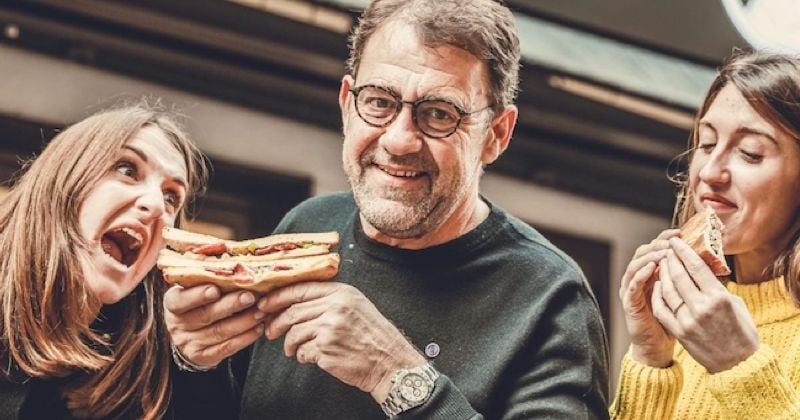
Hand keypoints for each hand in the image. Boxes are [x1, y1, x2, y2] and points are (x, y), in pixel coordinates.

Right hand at [164, 284, 265, 367]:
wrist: (192, 335)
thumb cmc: (200, 302)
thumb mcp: (195, 289)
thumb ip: (208, 279)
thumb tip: (236, 265)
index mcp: (173, 303)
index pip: (180, 300)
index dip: (197, 295)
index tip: (215, 289)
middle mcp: (177, 324)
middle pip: (205, 315)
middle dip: (230, 305)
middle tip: (250, 296)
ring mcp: (189, 343)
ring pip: (219, 332)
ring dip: (244, 321)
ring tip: (261, 311)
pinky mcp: (204, 357)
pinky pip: (227, 348)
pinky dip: (245, 337)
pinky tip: (259, 328)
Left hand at [258, 282, 426, 402]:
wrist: (388, 360)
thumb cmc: (372, 335)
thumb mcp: (356, 305)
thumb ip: (330, 299)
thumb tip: (293, 302)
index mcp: (341, 292)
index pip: (300, 289)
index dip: (278, 297)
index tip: (265, 305)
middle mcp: (335, 307)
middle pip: (293, 311)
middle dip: (276, 322)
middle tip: (269, 331)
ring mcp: (330, 328)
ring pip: (294, 332)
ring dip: (289, 344)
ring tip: (292, 350)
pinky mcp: (326, 349)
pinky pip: (302, 351)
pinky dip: (302, 356)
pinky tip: (310, 357)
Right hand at [620, 229, 679, 367]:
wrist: (659, 347)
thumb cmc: (676, 323)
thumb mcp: (687, 297)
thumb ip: (692, 280)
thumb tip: (711, 261)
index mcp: (653, 274)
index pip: (656, 249)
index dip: (666, 239)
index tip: (681, 232)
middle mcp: (640, 278)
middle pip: (644, 252)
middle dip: (658, 244)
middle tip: (672, 239)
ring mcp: (632, 290)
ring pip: (636, 265)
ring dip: (650, 256)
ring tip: (664, 251)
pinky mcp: (629, 303)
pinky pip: (632, 285)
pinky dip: (641, 274)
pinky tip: (652, 267)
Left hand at [651, 238, 758, 372]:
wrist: (737, 364)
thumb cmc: (740, 331)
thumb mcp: (734, 303)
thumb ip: (717, 286)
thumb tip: (702, 268)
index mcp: (718, 297)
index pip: (696, 266)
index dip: (683, 251)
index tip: (675, 241)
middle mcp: (701, 307)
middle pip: (679, 275)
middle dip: (670, 259)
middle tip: (666, 249)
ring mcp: (688, 320)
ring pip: (667, 290)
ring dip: (662, 274)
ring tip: (661, 264)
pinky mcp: (679, 331)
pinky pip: (662, 308)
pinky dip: (658, 294)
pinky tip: (657, 285)